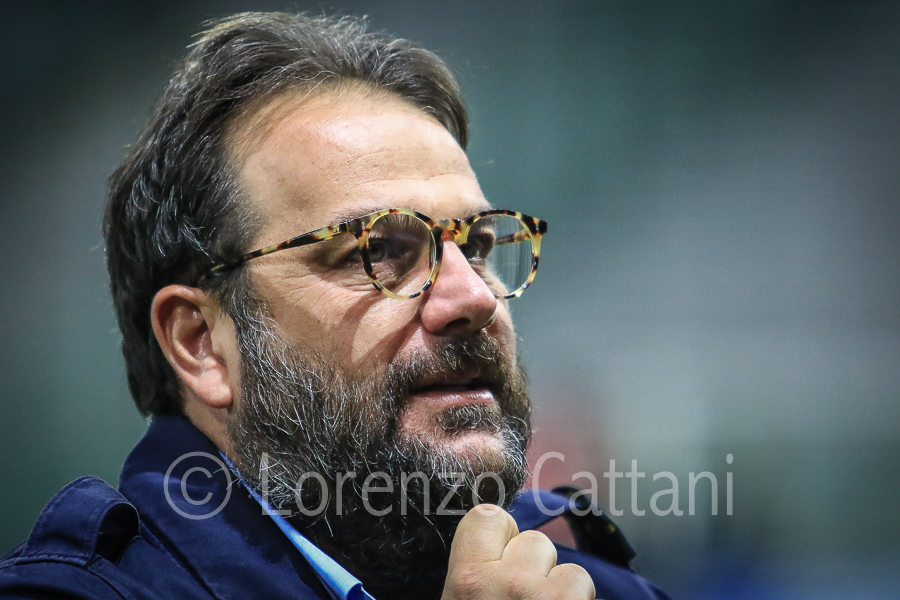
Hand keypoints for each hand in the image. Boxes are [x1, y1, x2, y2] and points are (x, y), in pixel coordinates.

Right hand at [441, 504, 596, 599]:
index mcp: (469, 581)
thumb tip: (488, 534)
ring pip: (569, 570)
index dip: (498, 538)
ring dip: (561, 592)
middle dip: (535, 570)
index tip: (497, 565)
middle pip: (534, 543)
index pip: (488, 516)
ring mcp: (548, 598)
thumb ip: (468, 571)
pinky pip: (586, 589)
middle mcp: (509, 584)